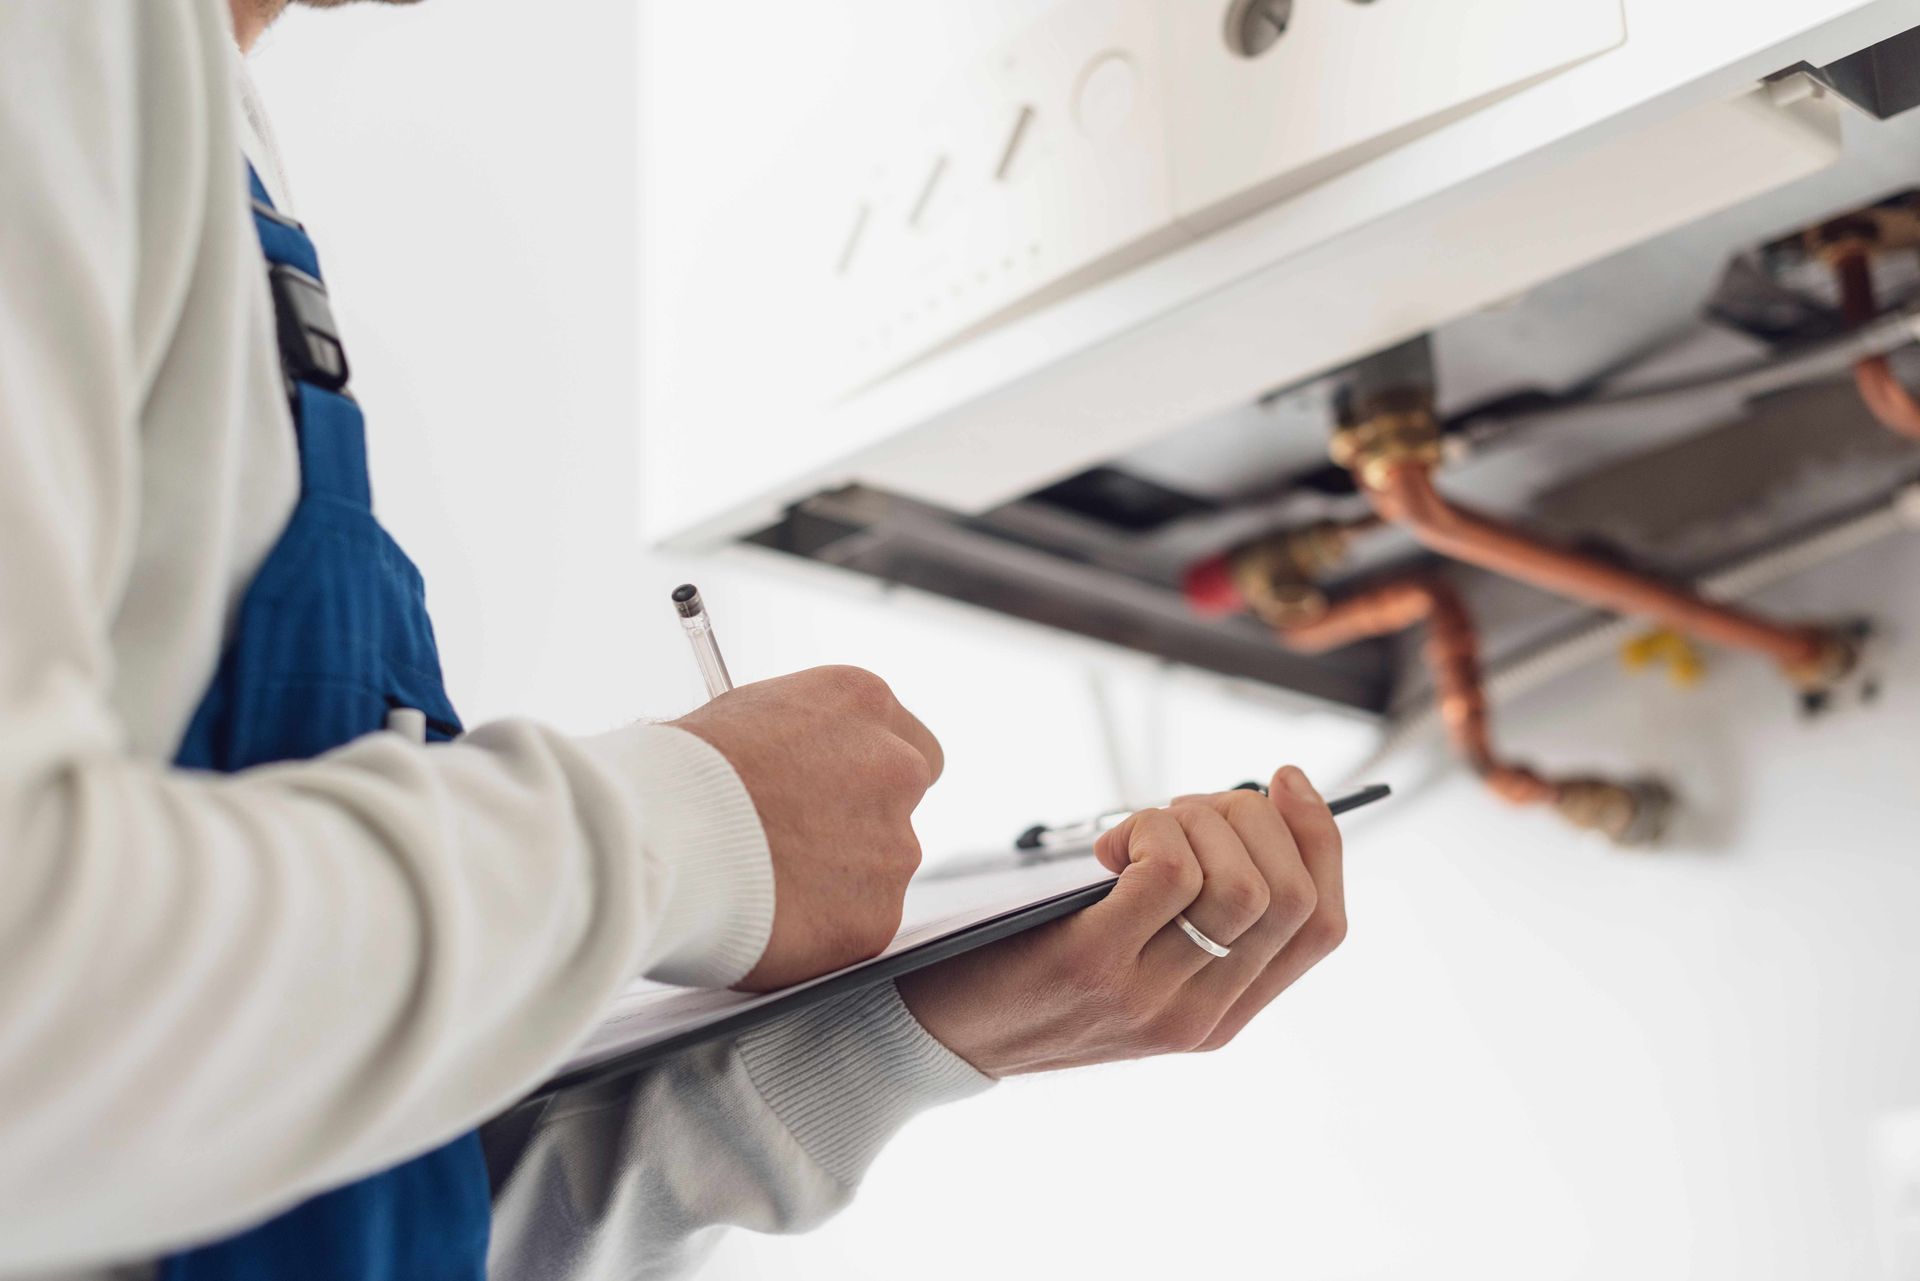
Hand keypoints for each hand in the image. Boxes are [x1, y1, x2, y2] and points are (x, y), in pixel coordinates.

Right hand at [674, 666, 941, 990]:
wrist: (661, 836)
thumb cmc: (678, 772)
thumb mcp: (745, 715)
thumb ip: (798, 740)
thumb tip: (796, 764)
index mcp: (862, 702)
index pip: (908, 741)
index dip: (867, 776)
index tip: (836, 794)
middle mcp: (896, 767)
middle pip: (902, 805)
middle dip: (862, 825)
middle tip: (800, 845)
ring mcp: (894, 846)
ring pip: (878, 871)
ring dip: (835, 881)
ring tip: (763, 882)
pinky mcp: (876, 916)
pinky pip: (855, 927)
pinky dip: (820, 931)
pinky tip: (769, 918)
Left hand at [896, 766, 1343, 1075]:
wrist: (934, 1034)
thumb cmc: (1031, 971)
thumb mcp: (1132, 961)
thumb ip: (1190, 916)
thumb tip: (1244, 812)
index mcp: (1223, 1014)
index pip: (1323, 925)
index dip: (1320, 839)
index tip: (1284, 780)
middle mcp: (1200, 1016)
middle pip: (1290, 895)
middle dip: (1253, 818)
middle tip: (1186, 807)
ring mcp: (1152, 998)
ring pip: (1241, 883)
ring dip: (1198, 821)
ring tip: (1140, 827)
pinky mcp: (1095, 965)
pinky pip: (1170, 873)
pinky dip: (1150, 831)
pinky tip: (1107, 847)